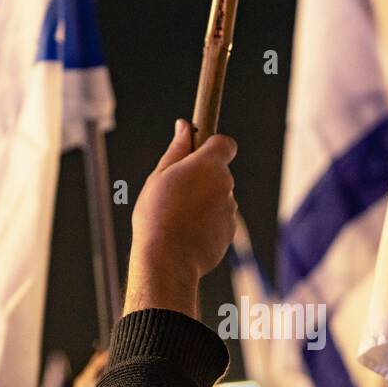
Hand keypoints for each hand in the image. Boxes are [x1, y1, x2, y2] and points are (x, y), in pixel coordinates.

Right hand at [123, 119, 237, 317]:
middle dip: (202, 178)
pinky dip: (206, 223)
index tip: (197, 152)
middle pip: (218, 173)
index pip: (225, 143)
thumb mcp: (160, 176)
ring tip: (178, 217)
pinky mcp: (230, 232)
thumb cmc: (157, 216)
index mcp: (209, 165)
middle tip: (175, 191)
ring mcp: (230, 210)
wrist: (168, 260)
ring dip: (203, 202)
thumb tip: (184, 126)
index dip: (212, 145)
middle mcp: (225, 185)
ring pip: (218, 198)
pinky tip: (186, 233)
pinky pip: (219, 220)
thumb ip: (177, 150)